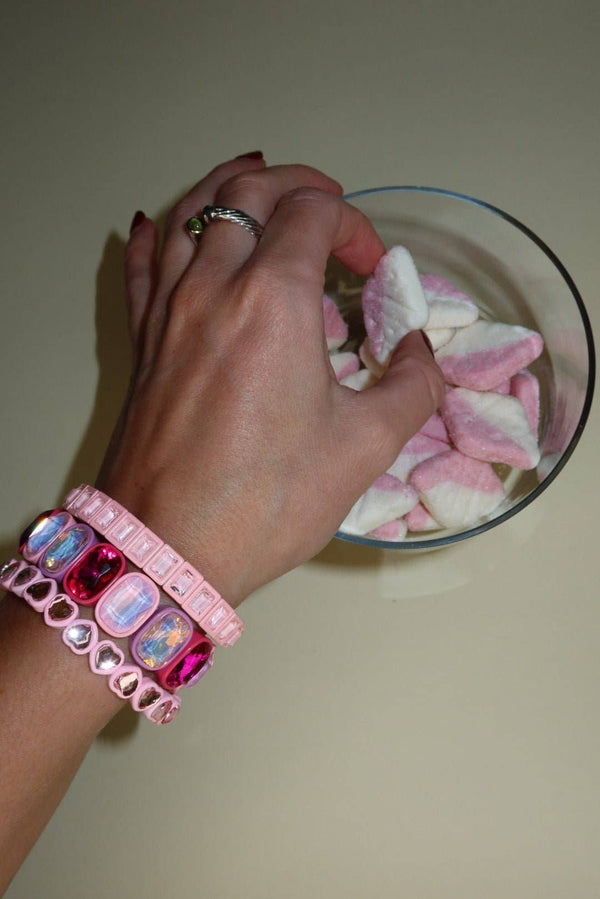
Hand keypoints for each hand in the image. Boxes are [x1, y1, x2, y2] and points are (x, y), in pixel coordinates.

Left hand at [96, 156, 444, 604]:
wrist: (169, 549)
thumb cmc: (266, 500)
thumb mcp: (365, 447)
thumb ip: (411, 387)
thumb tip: (418, 355)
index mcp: (275, 300)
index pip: (314, 213)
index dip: (353, 223)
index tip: (370, 266)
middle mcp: (214, 287)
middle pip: (247, 191)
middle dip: (297, 184)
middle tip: (327, 208)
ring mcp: (168, 311)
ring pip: (190, 212)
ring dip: (229, 189)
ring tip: (260, 190)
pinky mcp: (142, 343)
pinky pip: (142, 265)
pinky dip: (159, 234)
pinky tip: (162, 223)